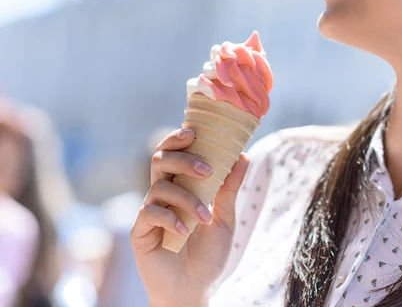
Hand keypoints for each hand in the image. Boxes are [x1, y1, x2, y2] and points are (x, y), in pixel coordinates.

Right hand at [130, 128, 250, 306]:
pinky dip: (171, 217)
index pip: (173, 153)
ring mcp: (150, 212)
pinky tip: (186, 231)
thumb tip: (243, 155)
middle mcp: (162, 195)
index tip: (194, 132)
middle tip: (206, 170)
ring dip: (187, 198)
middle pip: (160, 160)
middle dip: (183, 158)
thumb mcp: (225, 218)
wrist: (194, 288)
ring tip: (205, 218)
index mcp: (180, 186)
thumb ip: (230, 189)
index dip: (178, 139)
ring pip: (160, 186)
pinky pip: (150, 212)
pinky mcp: (140, 232)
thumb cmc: (208, 254)